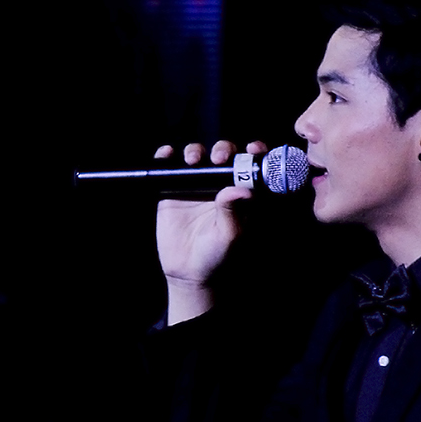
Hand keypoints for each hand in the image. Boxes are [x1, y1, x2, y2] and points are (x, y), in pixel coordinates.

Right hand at [153, 140, 267, 322]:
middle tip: (219, 158)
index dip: (253, 153)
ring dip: (195, 151)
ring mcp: (194, 186)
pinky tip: (168, 155)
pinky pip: (169, 167)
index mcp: (240, 193)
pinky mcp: (172, 190)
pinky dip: (166, 156)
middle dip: (222, 150)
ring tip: (193, 160)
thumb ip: (234, 212)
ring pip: (196, 156)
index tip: (253, 149)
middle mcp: (219, 185)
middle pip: (222, 155)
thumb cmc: (218, 255)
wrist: (188, 272)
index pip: (249, 166)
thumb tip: (242, 189)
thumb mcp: (231, 235)